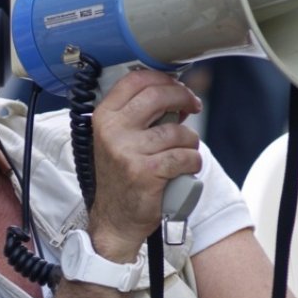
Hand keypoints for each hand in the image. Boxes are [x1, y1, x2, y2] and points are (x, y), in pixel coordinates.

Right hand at [88, 70, 201, 260]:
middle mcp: (112, 131)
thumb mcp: (118, 139)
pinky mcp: (146, 172)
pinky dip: (192, 163)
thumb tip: (176, 91)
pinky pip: (185, 157)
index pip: (135, 80)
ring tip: (181, 153)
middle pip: (159, 96)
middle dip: (184, 98)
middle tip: (193, 106)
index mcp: (104, 118)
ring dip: (189, 142)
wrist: (115, 218)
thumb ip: (139, 115)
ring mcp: (127, 152)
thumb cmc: (122, 176)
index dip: (163, 78)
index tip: (177, 86)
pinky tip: (183, 170)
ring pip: (178, 131)